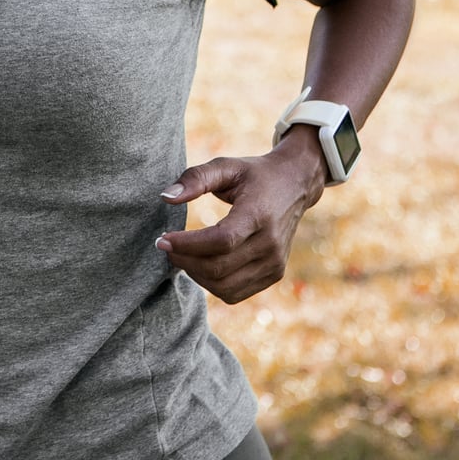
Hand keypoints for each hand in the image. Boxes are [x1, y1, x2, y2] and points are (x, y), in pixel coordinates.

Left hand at [155, 132, 329, 303]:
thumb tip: (165, 197)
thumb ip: (195, 178)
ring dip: (195, 275)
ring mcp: (275, 262)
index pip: (221, 241)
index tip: (162, 240)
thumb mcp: (226, 166)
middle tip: (166, 247)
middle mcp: (271, 243)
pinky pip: (234, 292)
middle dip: (185, 261)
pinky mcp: (274, 274)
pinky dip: (211, 284)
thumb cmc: (254, 175)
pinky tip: (201, 265)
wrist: (295, 185)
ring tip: (182, 256)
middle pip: (219, 268)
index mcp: (259, 214)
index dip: (188, 245)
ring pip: (224, 286)